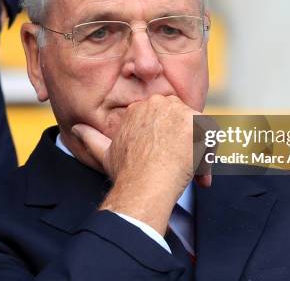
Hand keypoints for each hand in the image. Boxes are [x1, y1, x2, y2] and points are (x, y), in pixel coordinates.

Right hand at [72, 94, 210, 235]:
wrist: (144, 184)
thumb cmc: (126, 171)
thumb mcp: (105, 151)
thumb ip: (91, 137)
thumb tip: (75, 128)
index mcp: (141, 107)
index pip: (164, 119)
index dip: (168, 141)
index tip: (166, 159)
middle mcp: (160, 104)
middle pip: (182, 122)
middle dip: (185, 145)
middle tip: (181, 168)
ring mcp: (180, 112)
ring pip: (198, 130)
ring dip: (198, 153)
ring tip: (190, 174)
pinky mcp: (199, 124)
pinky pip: (214, 138)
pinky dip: (210, 158)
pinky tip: (201, 175)